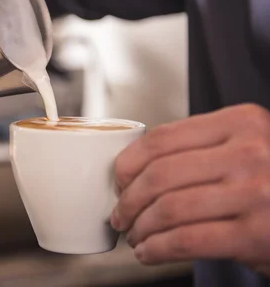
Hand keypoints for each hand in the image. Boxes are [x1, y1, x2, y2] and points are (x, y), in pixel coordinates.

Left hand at [112, 104, 269, 273]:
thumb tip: (133, 166)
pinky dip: (157, 249)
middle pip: (160, 175)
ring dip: (141, 227)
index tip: (118, 181)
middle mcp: (250, 153)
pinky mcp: (256, 235)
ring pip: (168, 209)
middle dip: (128, 200)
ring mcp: (256, 194)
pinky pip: (185, 240)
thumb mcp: (248, 148)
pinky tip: (149, 252)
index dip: (129, 163)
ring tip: (135, 236)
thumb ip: (202, 147)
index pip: (163, 138)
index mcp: (241, 122)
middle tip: (121, 215)